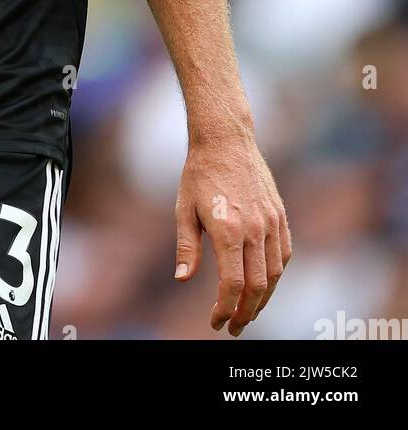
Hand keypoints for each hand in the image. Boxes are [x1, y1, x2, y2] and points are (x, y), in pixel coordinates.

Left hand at [173, 132, 291, 335]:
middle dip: (246, 312)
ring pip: (275, 274)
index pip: (232, 284)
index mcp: (228, 229)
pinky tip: (264, 284)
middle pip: (258, 286)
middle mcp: (255, 229)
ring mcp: (271, 222)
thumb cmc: (199, 174)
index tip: (216, 322)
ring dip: (263, 299)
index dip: (225, 309)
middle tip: (234, 327)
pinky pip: (284, 255)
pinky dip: (276, 275)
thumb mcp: (184, 208)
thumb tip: (182, 279)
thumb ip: (187, 247)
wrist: (226, 139)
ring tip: (248, 311)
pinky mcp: (280, 215)